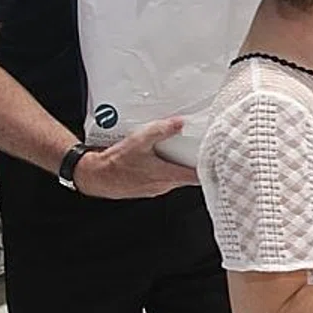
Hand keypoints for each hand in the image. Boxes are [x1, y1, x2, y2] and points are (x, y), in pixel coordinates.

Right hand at [72, 118, 200, 199]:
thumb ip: (161, 130)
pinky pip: (163, 180)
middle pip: (188, 177)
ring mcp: (156, 189)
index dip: (209, 170)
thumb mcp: (139, 140)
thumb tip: (180, 122)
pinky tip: (160, 161)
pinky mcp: (148, 189)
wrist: (95, 176)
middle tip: (199, 153)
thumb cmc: (115, 162)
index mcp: (167, 175)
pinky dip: (166, 171)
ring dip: (178, 168)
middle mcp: (164, 185)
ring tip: (179, 154)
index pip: (197, 177)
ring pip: (175, 179)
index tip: (216, 162)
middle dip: (194, 165)